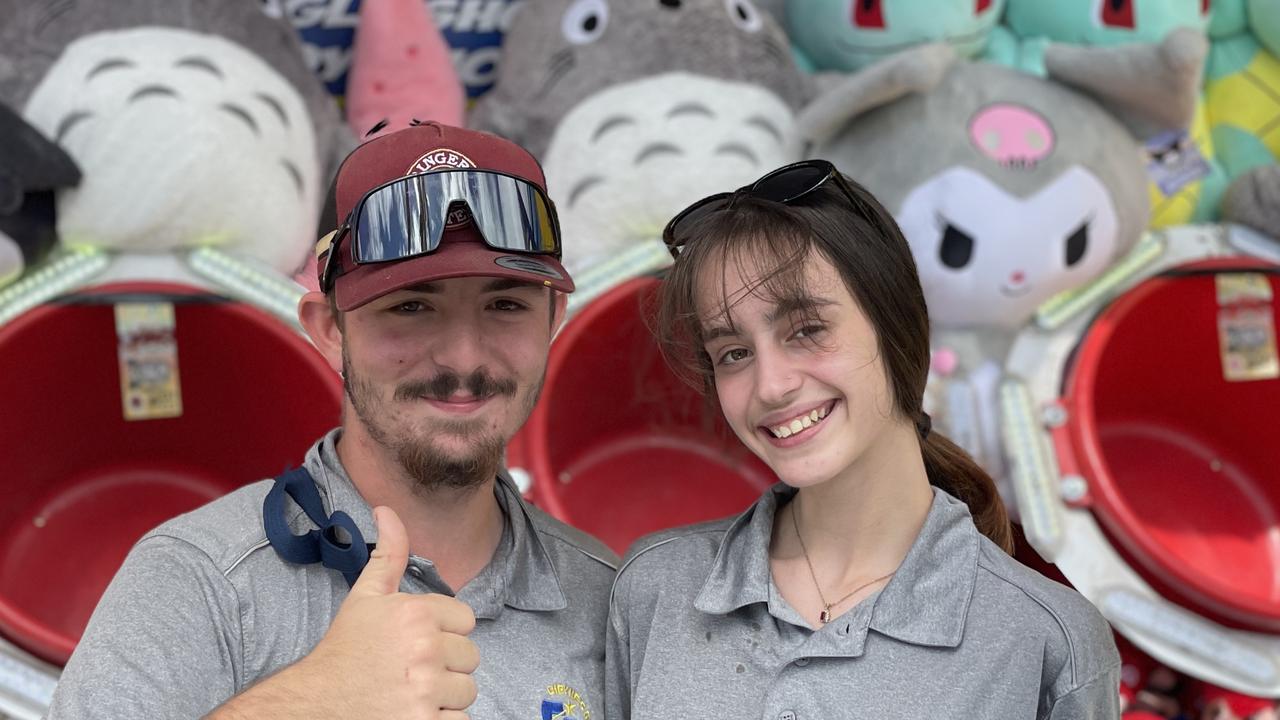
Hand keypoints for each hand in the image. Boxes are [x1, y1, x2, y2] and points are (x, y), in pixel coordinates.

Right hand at [303, 506, 479, 718]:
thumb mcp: (365, 596)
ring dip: (445, 697)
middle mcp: (426, 650)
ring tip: (411, 692)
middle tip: (410, 670)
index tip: (416, 642)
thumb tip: (387, 509)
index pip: (465, 621)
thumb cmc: (343, 651)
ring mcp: (427, 691)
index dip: (443, 633)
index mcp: (417, 614)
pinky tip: (413, 713)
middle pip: (470, 658)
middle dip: (446, 666)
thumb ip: (389, 553)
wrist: (314, 703)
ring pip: (467, 691)